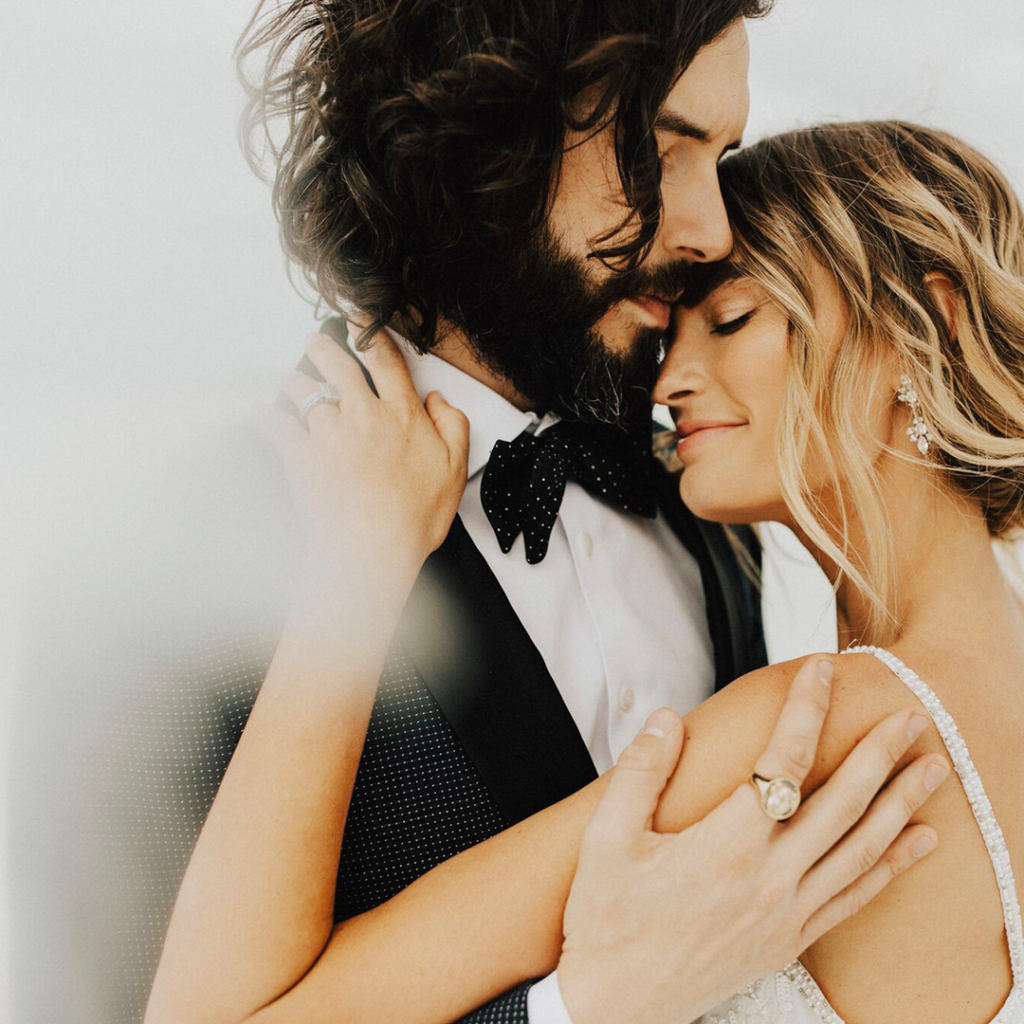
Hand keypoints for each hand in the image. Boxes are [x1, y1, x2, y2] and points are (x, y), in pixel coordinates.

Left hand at [251, 325, 469, 575]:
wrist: (371, 548)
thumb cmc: (412, 516)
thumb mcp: (454, 469)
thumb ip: (453, 426)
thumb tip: (440, 402)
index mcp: (401, 415)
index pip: (385, 359)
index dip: (371, 332)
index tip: (360, 319)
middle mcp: (362, 415)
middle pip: (338, 365)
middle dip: (324, 346)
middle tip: (316, 339)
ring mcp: (328, 433)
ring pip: (305, 392)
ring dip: (296, 380)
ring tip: (290, 376)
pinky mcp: (301, 456)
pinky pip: (277, 426)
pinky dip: (266, 416)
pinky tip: (260, 412)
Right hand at [556, 656, 947, 1023]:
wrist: (614, 1003)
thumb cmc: (607, 921)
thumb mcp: (606, 839)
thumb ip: (640, 772)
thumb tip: (665, 719)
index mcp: (724, 847)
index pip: (779, 761)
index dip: (805, 709)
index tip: (819, 670)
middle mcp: (767, 879)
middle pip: (841, 803)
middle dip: (880, 753)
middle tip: (911, 716)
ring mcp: (785, 912)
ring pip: (861, 848)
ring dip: (901, 804)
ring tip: (932, 769)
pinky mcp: (789, 939)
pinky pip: (854, 897)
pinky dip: (892, 867)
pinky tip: (916, 844)